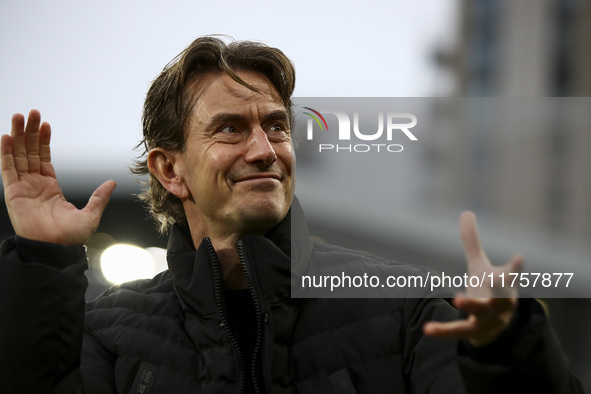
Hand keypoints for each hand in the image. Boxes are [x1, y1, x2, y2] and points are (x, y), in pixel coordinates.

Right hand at [1, 110, 115, 244]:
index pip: (43, 158)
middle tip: (32, 112)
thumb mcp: (91, 214)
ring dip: (18, 135)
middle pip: (29, 152)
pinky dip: (6, 152)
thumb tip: (112, 182)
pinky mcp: (13, 193)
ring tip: (19, 116)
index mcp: (50, 188)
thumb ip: (99, 197)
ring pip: (18, 156)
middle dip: (30, 132)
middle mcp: (34, 185)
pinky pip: (8, 169)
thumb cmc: (71, 237)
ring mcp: (22, 188)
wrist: (55, 249)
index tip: (46, 125)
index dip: (44, 141)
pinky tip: (7, 136)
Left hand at [423, 211, 523, 346]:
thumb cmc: (488, 290)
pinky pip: (459, 331)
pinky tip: (427, 329)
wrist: (494, 326)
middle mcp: (500, 303)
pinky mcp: (474, 331)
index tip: (519, 257)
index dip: (515, 267)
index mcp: (503, 284)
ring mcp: (489, 319)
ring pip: (482, 313)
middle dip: (500, 289)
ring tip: (457, 297)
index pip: (512, 274)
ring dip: (471, 304)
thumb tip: (466, 212)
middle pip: (502, 297)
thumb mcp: (480, 266)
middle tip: (495, 279)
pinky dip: (444, 331)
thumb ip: (472, 242)